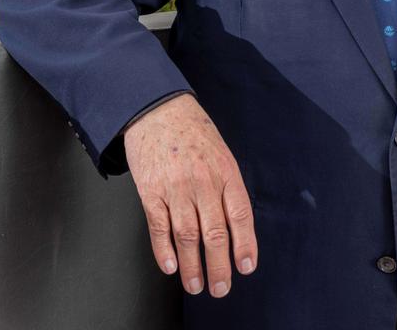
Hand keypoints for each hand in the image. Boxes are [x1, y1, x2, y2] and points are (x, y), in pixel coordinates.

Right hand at [124, 93, 257, 297]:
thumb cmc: (192, 131)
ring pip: (187, 236)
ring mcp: (175, 187)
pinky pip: (159, 226)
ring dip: (192, 266)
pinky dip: (164, 250)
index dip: (245, 244)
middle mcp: (202, 181)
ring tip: (196, 285)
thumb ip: (227, 186)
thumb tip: (236, 226)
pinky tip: (171, 266)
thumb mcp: (221, 152)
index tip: (246, 267)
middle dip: (219, 266)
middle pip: (214, 233)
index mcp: (225, 171)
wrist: (156, 109)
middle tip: (221, 288)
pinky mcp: (150, 191)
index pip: (240, 215)